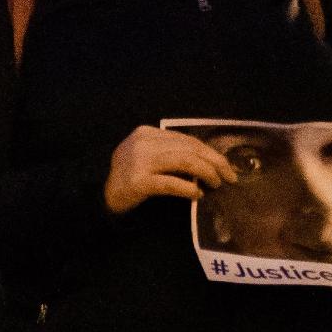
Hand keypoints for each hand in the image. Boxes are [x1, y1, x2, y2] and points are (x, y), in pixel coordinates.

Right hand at [103, 124, 236, 214]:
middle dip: (215, 162)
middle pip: (189, 148)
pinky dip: (189, 188)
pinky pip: (172, 183)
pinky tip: (197, 194)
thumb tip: (209, 160)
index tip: (226, 166)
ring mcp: (139, 161)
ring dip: (207, 173)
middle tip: (229, 177)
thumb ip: (170, 153)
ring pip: (185, 161)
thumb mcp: (148, 157)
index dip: (210, 152)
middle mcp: (142, 143)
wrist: (101, 198)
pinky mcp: (138, 182)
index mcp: (146, 133)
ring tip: (217, 184)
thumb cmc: (129, 179)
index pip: (186, 140)